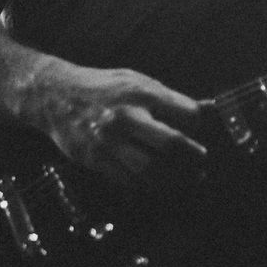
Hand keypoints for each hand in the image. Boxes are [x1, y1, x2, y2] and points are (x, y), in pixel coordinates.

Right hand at [24, 58, 207, 189]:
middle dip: (194, 157)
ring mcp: (109, 141)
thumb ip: (173, 99)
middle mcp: (126, 117)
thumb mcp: (139, 81)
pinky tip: (159, 182)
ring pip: (150, 169)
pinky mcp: (95, 159)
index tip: (202, 131)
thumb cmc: (104, 88)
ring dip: (174, 179)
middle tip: (202, 161)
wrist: (55, 96)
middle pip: (171, 144)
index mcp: (142, 93)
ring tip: (188, 179)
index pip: (187, 114)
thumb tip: (212, 108)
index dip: (200, 125)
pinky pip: (128, 180)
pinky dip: (148, 185)